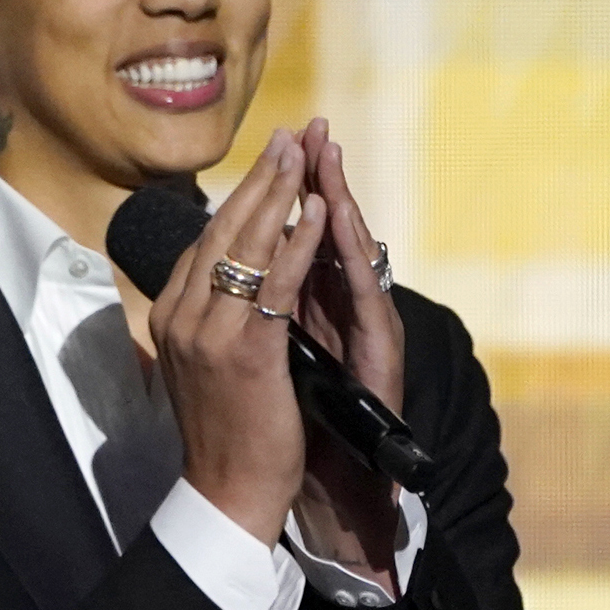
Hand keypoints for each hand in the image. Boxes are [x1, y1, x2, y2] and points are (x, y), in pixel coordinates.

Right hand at [149, 128, 327, 546]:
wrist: (226, 491)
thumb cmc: (224, 429)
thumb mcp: (199, 362)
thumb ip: (205, 316)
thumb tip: (219, 274)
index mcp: (170, 315)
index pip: (206, 241)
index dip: (240, 198)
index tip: (266, 163)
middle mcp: (181, 316)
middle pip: (223, 231)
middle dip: (260, 180)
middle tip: (287, 138)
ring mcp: (208, 333)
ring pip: (246, 247)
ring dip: (279, 195)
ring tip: (302, 156)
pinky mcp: (245, 352)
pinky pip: (275, 285)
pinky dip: (297, 243)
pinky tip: (315, 211)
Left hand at [293, 117, 406, 593]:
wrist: (297, 483)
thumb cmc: (276, 423)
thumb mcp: (262, 352)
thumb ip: (261, 308)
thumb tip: (230, 268)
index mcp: (317, 307)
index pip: (303, 236)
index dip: (296, 191)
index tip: (285, 143)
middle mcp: (349, 307)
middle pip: (329, 228)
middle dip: (314, 176)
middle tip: (310, 125)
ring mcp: (367, 322)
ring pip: (347, 246)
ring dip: (333, 194)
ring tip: (324, 149)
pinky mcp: (379, 344)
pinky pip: (353, 285)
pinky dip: (338, 246)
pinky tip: (331, 214)